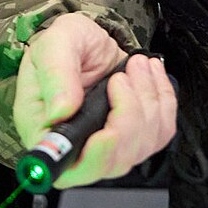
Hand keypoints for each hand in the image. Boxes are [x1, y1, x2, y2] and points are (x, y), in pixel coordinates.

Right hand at [13, 12, 176, 188]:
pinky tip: (150, 75)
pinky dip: (163, 100)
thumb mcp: (53, 45)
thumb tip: (61, 111)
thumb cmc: (65, 42)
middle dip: (129, 116)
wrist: (88, 38)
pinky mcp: (134, 135)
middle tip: (121, 77)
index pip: (69, 168)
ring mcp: (107, 144)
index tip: (108, 132)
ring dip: (147, 99)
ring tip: (135, 65)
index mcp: (43, 130)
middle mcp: (75, 145)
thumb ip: (55, 75)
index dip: (94, 158)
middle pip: (113, 161)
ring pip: (142, 146)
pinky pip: (161, 132)